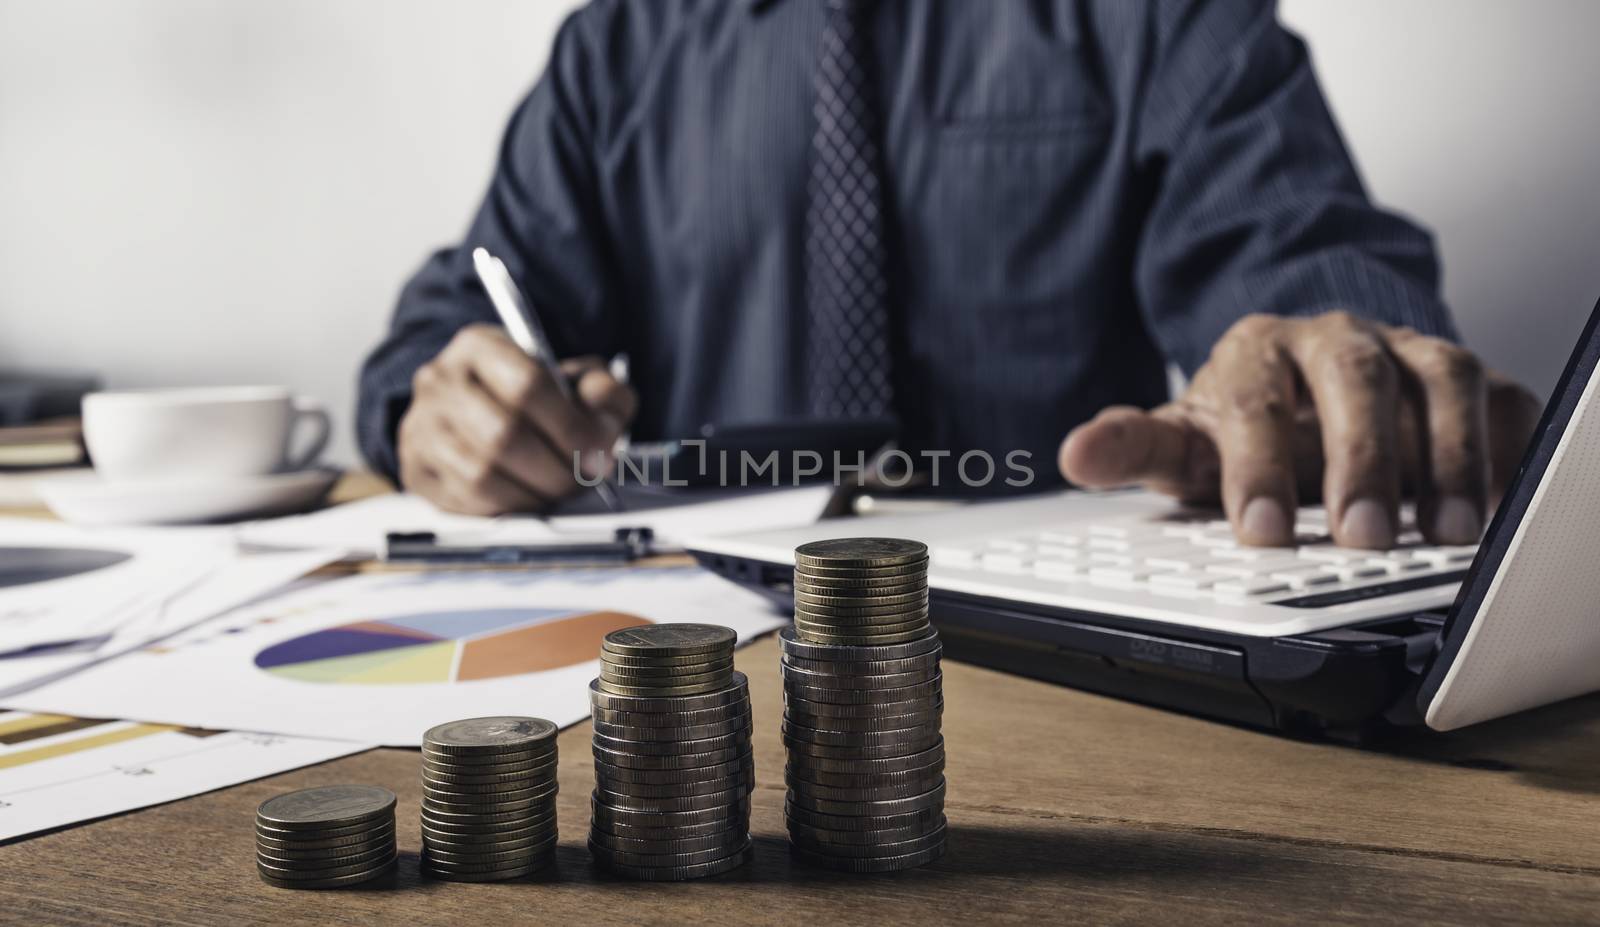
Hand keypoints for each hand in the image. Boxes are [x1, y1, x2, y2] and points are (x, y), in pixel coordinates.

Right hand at [397, 324, 635, 514]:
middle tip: (583, 481)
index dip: (572, 427)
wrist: (483, 412)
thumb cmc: (539, 399)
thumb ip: (604, 394)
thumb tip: (601, 423)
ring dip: (534, 495)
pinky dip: (507, 508)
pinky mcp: (415, 469)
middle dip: (556, 469)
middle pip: (503, 436)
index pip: (528, 386)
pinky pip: (464, 501)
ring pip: (482, 475)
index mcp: (479, 346)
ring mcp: (420, 426)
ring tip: (559, 492)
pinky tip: (529, 500)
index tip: (600, 453)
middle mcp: (439, 380)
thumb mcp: (578, 382)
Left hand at [1058, 311, 1540, 548]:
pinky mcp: (1472, 376)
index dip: (1257, 466)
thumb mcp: (1183, 441)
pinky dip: (1508, 446)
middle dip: (1362, 458)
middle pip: (1355, 378)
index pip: (1256, 401)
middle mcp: (1337, 339)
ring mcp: (1410, 350)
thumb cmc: (1247, 424)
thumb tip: (1073, 454)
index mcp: (1256, 350)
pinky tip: (1503, 506)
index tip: (1259, 535)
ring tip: (1447, 535)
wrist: (1311, 381)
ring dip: (1450, 456)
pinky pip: (1502, 397)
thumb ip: (1131, 448)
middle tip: (1361, 539)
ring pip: (1441, 378)